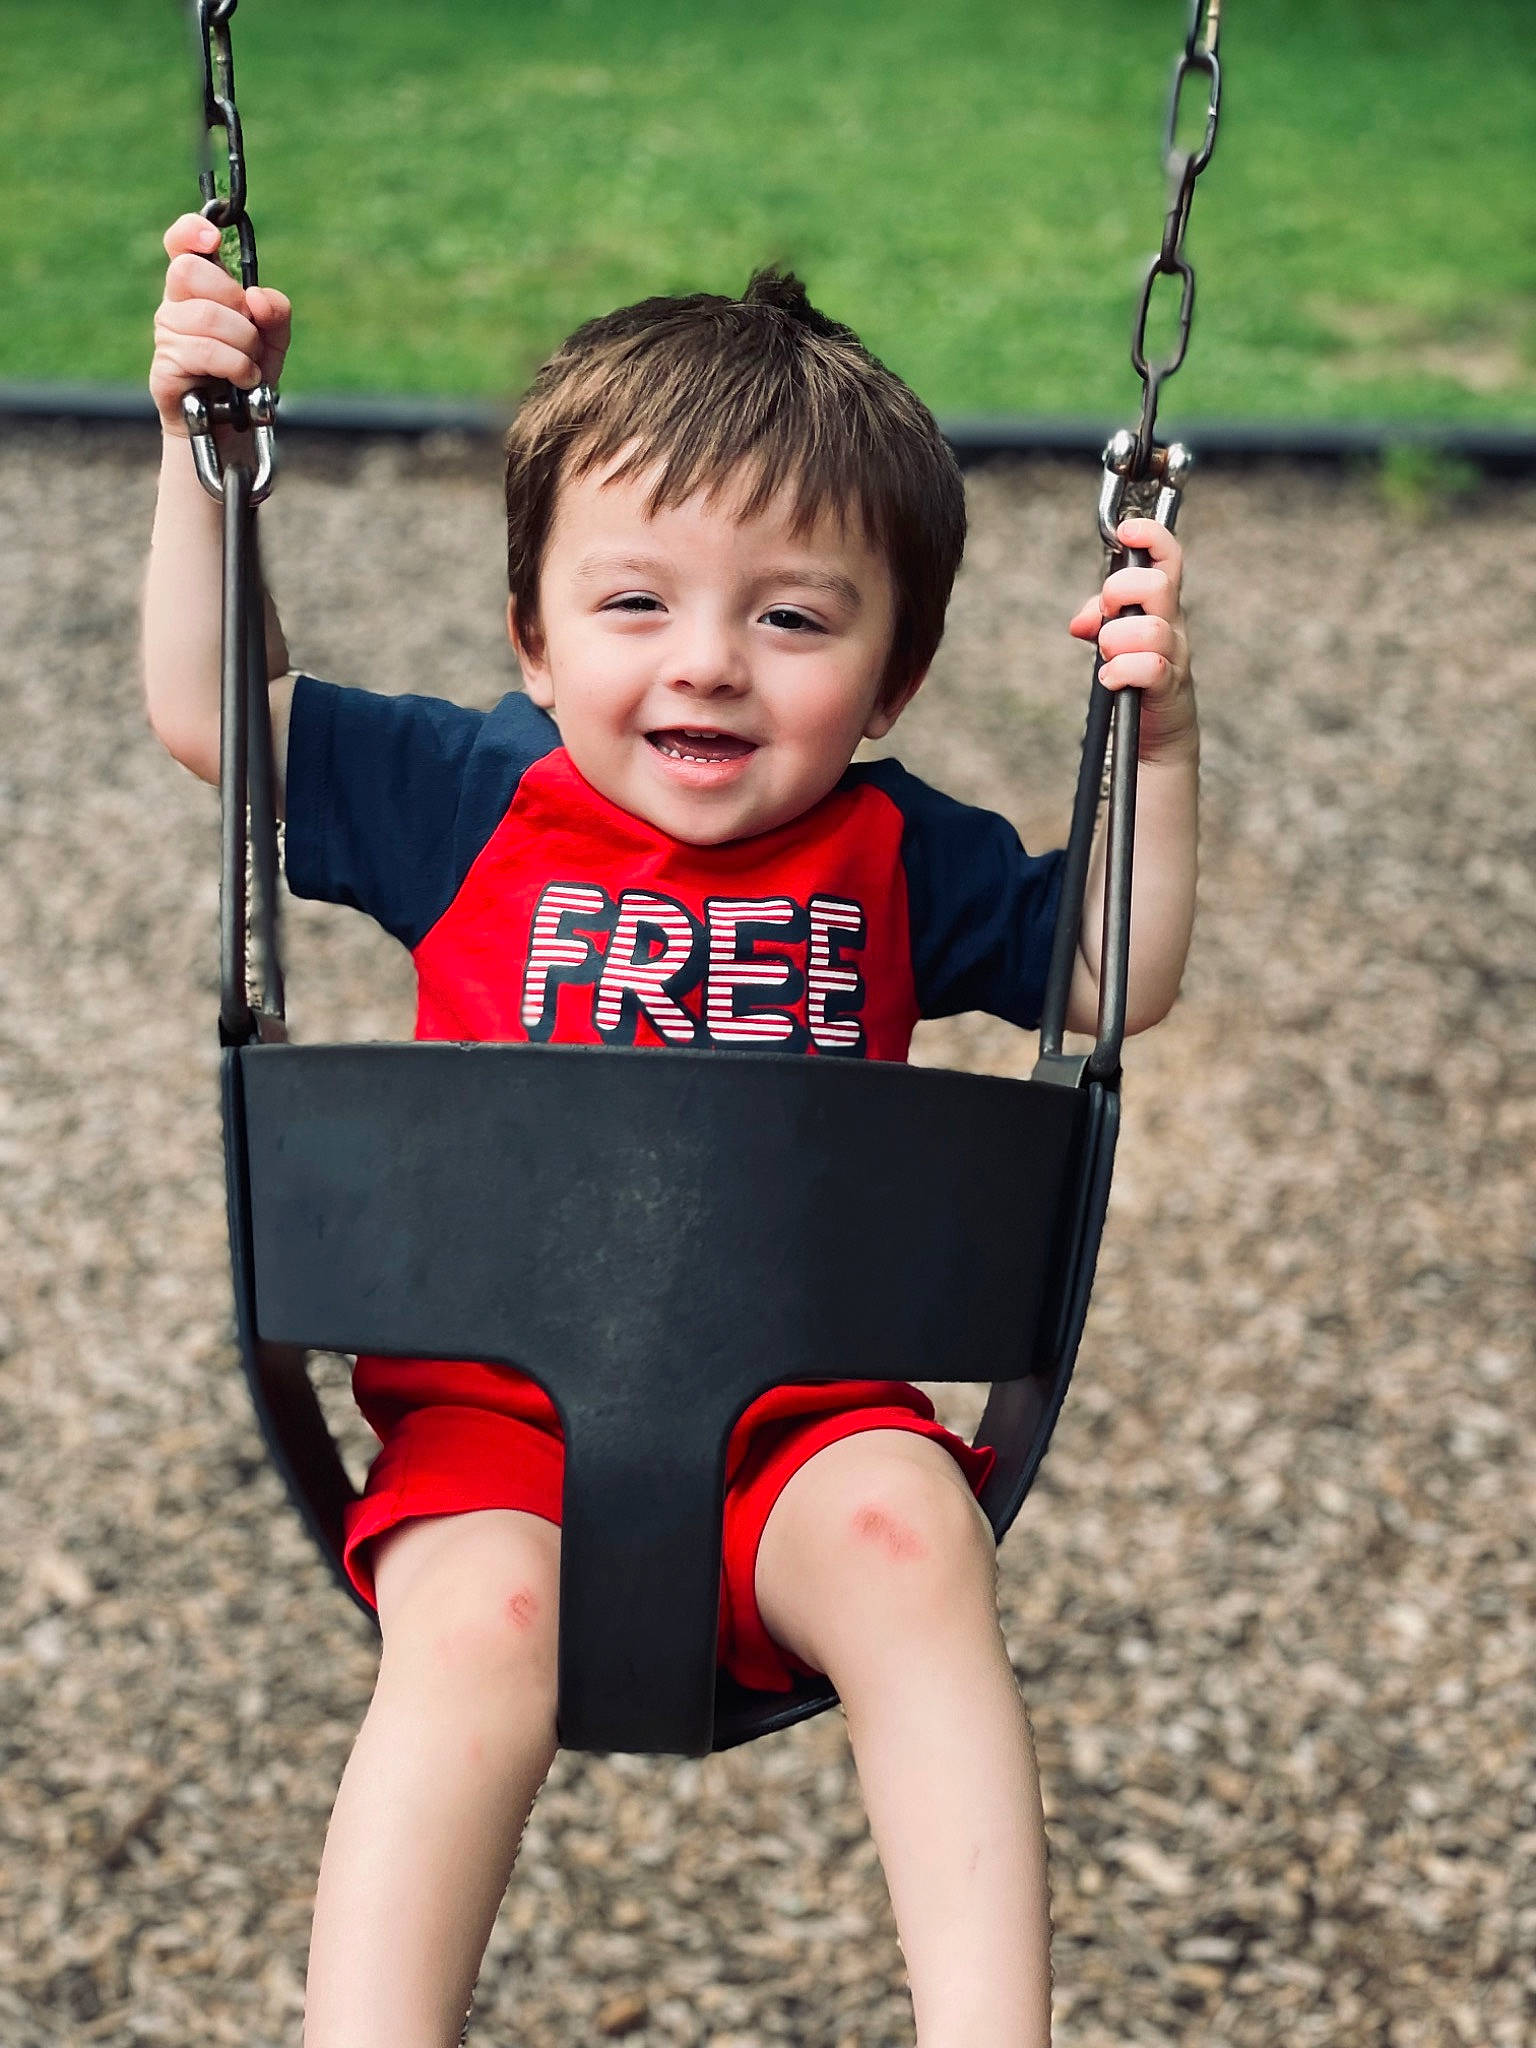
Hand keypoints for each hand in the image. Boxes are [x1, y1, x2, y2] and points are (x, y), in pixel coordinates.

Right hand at [149, 213, 291, 436]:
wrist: (235, 427)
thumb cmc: (247, 376)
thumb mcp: (273, 340)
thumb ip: (275, 312)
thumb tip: (258, 297)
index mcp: (199, 290)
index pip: (181, 245)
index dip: (190, 231)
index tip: (213, 239)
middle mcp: (176, 306)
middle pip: (189, 272)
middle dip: (231, 299)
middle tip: (249, 328)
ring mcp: (166, 336)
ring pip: (204, 316)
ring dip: (243, 342)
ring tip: (251, 365)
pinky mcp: (165, 367)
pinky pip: (203, 350)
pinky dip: (235, 364)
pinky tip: (244, 379)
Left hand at [1068, 518, 1195, 761]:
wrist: (1158, 730)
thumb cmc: (1135, 674)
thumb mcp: (1114, 639)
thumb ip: (1097, 619)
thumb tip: (1079, 621)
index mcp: (1161, 604)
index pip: (1167, 557)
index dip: (1150, 536)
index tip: (1125, 532)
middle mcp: (1173, 624)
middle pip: (1158, 586)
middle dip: (1120, 592)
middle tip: (1107, 613)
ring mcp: (1175, 655)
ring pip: (1151, 630)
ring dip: (1116, 639)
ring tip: (1106, 654)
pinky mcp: (1170, 688)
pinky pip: (1149, 668)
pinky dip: (1121, 671)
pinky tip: (1110, 679)